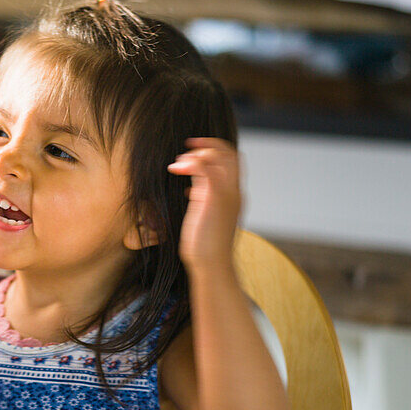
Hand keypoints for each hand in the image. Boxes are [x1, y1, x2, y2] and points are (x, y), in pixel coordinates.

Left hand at [167, 138, 242, 267]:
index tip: (196, 149)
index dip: (216, 150)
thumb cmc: (206, 247)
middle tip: (188, 145)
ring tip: (179, 164)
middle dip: (209, 144)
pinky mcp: (214, 198)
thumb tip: (193, 187)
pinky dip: (190, 162)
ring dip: (197, 153)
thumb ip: (204, 198)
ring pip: (219, 157)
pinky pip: (205, 168)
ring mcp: (226, 194)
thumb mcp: (206, 215)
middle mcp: (235, 192)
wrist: (212, 265)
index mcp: (234, 196)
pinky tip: (176, 169)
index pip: (233, 162)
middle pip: (230, 153)